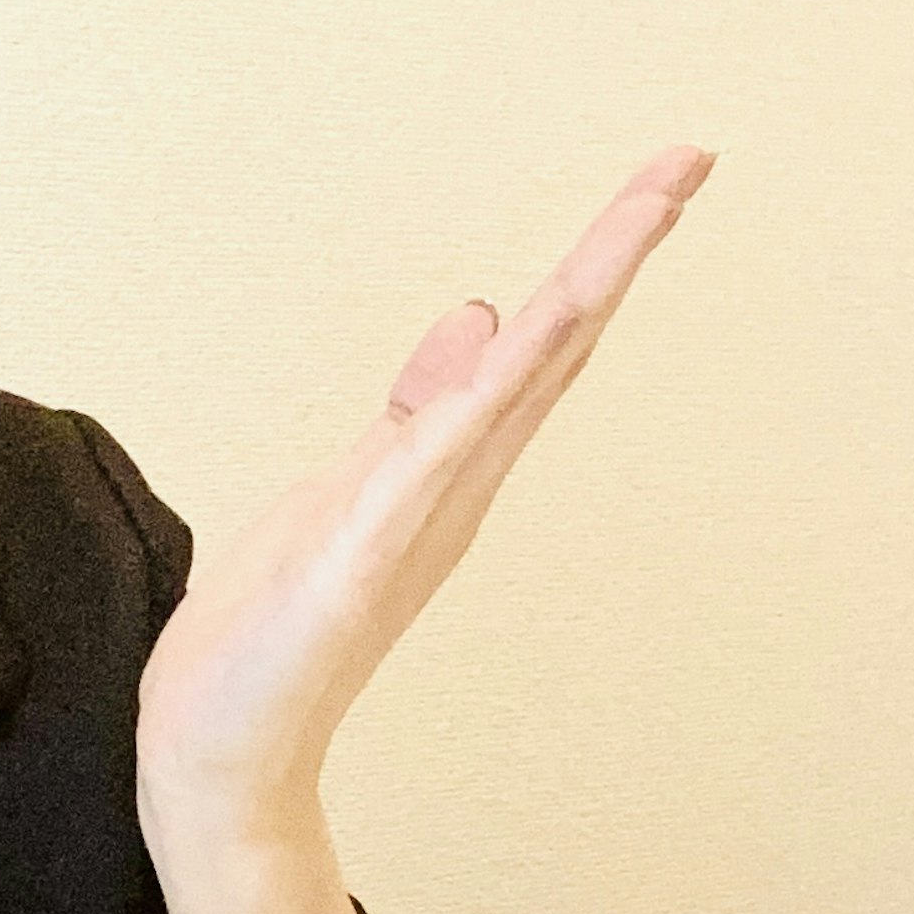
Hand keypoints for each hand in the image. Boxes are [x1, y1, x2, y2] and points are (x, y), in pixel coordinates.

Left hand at [133, 147, 715, 826]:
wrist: (225, 749)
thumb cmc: (277, 628)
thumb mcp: (350, 484)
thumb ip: (417, 407)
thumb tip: (481, 311)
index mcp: (454, 465)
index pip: (545, 344)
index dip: (602, 257)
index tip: (665, 176)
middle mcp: (457, 488)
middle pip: (556, 350)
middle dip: (617, 252)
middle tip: (687, 163)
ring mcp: (413, 522)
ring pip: (511, 391)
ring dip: (572, 301)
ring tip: (634, 221)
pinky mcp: (354, 561)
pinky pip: (422, 467)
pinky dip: (468, 404)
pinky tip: (504, 338)